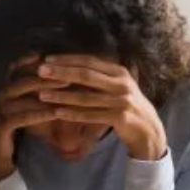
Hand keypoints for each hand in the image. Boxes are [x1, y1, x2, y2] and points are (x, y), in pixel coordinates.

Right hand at [0, 57, 67, 182]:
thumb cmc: (9, 138)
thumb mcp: (19, 115)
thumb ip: (27, 99)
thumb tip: (48, 84)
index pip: (11, 71)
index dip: (25, 62)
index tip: (44, 55)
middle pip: (20, 81)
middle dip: (44, 75)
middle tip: (65, 73)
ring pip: (20, 96)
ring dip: (45, 91)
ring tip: (66, 88)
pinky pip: (21, 117)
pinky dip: (40, 113)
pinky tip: (57, 112)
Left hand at [37, 55, 166, 160]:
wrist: (148, 130)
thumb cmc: (127, 105)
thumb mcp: (118, 86)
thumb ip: (99, 76)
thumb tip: (69, 65)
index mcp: (119, 71)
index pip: (90, 61)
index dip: (68, 59)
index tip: (47, 59)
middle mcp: (122, 84)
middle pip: (86, 76)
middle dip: (62, 73)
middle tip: (40, 71)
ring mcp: (122, 101)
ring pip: (86, 97)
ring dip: (62, 96)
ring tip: (42, 94)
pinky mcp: (120, 118)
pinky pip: (91, 115)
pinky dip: (73, 114)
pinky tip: (57, 113)